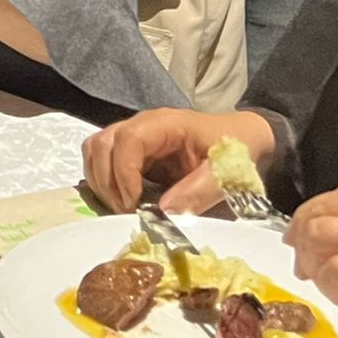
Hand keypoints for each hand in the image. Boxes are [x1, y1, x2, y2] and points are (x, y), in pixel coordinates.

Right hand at [81, 107, 275, 213]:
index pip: (128, 140)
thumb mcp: (226, 173)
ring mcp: (132, 134)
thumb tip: (164, 212)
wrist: (242, 138)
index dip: (124, 173)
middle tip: (127, 213)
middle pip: (102, 143)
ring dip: (100, 181)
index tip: (134, 205)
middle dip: (107, 183)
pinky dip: (103, 181)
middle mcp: (141, 124)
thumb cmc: (235, 151)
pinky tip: (123, 200)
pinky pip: (101, 158)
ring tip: (122, 208)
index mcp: (165, 124)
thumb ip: (198, 191)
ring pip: (95, 149)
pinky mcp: (130, 149)